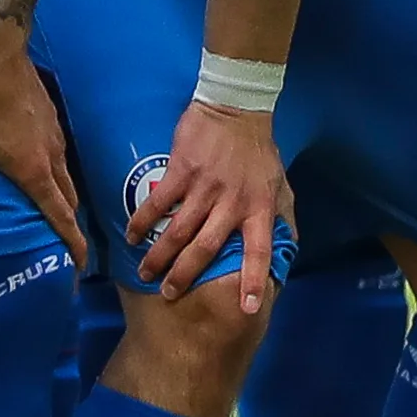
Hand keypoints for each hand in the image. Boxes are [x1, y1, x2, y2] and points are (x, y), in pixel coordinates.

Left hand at [0, 22, 85, 254]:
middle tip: (65, 245)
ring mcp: (54, 134)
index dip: (72, 243)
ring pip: (67, 175)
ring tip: (51, 210)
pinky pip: (59, 154)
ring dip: (64, 196)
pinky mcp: (50, 116)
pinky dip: (55, 171)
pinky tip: (37, 166)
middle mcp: (51, 156)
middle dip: (69, 224)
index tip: (80, 265)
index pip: (60, 216)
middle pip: (69, 198)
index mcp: (33, 171)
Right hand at [135, 97, 285, 313]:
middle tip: (169, 295)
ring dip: (158, 256)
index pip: (259, 251)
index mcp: (258, 208)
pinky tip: (132, 235)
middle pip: (205, 249)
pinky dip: (142, 222)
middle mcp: (232, 203)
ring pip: (177, 231)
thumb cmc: (258, 150)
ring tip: (145, 273)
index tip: (248, 309)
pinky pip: (158, 203)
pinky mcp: (181, 171)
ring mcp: (205, 188)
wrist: (236, 107)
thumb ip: (279, 216)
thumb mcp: (278, 184)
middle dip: (185, 276)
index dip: (254, 281)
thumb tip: (284, 246)